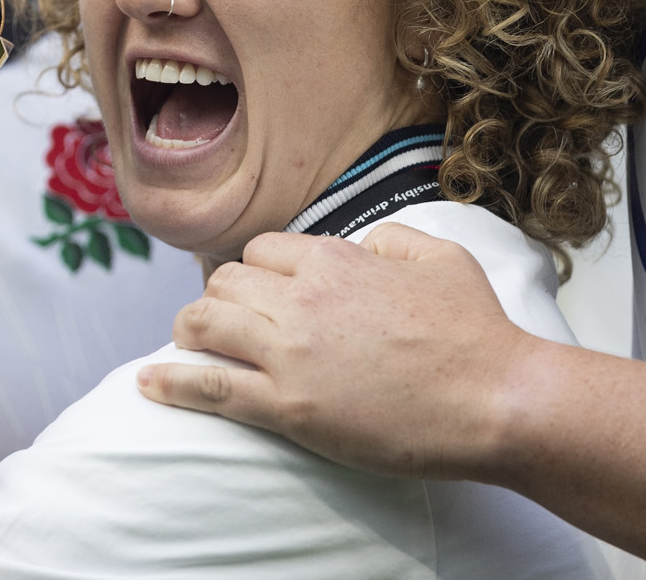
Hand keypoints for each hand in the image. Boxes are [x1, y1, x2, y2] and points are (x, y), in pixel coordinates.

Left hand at [135, 224, 537, 481]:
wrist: (497, 397)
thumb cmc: (478, 332)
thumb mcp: (442, 256)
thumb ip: (392, 239)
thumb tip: (363, 243)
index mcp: (334, 259)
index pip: (259, 252)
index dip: (254, 274)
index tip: (255, 296)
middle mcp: (302, 298)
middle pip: (223, 284)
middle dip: (218, 301)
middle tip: (223, 325)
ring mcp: (291, 353)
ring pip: (204, 325)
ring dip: (190, 333)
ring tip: (189, 347)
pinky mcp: (289, 406)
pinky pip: (210, 386)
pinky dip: (172, 383)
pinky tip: (148, 386)